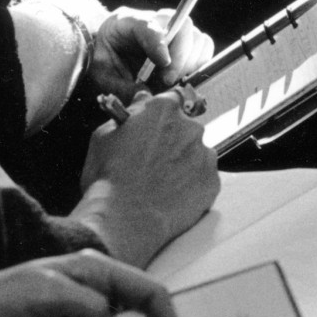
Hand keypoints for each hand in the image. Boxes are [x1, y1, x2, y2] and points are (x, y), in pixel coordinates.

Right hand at [75, 91, 220, 265]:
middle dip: (173, 140)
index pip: (173, 99)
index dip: (164, 114)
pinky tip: (172, 195)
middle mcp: (189, 127)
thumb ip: (129, 113)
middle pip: (186, 127)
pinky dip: (192, 185)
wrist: (124, 218)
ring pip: (197, 153)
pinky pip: (204, 178)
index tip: (158, 125)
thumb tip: (141, 102)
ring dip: (184, 163)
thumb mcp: (104, 135)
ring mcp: (204, 154)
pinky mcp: (212, 181)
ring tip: (161, 183)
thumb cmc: (109, 178)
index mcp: (162, 109)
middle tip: (153, 161)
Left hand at [90, 7, 214, 98]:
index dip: (159, 43)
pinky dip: (198, 66)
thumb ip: (120, 86)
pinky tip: (181, 78)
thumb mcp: (102, 75)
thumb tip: (146, 97)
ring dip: (191, 63)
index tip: (163, 64)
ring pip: (198, 38)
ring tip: (173, 80)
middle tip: (167, 80)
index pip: (149, 25)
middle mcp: (155, 21)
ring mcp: (173, 31)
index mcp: (127, 22)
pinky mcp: (185, 44)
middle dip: (180, 57)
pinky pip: (203, 50)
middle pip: (183, 27)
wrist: (106, 51)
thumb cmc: (103, 60)